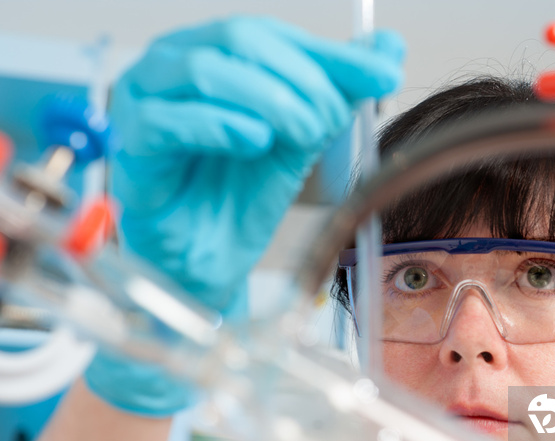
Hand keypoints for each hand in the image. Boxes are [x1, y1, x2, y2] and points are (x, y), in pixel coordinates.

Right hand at [109, 16, 404, 316]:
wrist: (211, 256)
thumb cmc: (242, 193)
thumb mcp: (302, 136)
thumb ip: (338, 90)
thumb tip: (387, 48)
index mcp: (215, 55)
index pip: (274, 35)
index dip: (330, 54)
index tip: (381, 76)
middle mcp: (174, 66)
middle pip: (238, 38)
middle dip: (299, 78)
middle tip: (331, 117)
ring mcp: (143, 102)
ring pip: (202, 70)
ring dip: (266, 99)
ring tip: (301, 135)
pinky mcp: (132, 146)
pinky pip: (166, 120)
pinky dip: (220, 126)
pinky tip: (254, 142)